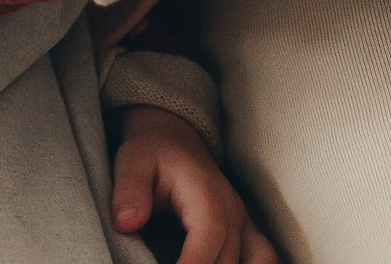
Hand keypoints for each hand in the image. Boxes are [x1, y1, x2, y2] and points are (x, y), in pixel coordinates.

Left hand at [110, 106, 277, 263]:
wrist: (173, 140)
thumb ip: (130, 191)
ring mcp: (242, 223)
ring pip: (257, 260)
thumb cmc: (152, 153)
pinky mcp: (244, 233)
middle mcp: (232, 209)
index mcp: (206, 193)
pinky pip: (263, 258)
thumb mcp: (132, 162)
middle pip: (229, 257)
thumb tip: (127, 223)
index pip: (210, 234)